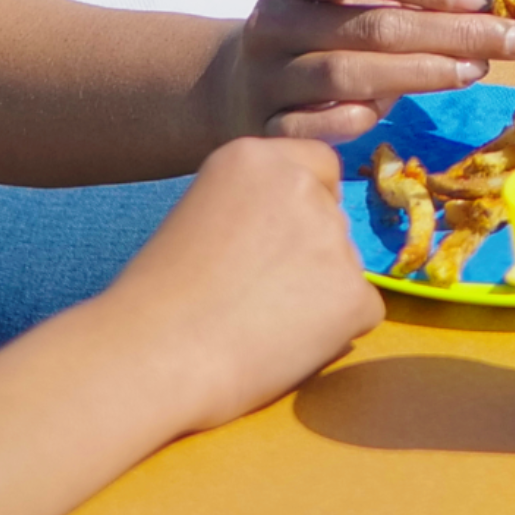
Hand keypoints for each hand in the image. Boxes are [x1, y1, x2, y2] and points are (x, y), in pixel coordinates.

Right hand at [82, 137, 386, 431]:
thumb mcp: (200, 216)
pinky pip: (361, 311)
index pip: (319, 166)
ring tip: (257, 322)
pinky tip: (280, 344)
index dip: (301, 206)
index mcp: (254, 157)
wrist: (153, 356)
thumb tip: (298, 233)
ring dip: (319, 293)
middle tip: (256, 292)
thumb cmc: (159, 300)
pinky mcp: (354, 293)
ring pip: (347, 266)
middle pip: (333, 217)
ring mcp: (333, 238)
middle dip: (309, 252)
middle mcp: (300, 185)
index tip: (271, 241)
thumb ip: (254, 207)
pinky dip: (334, 332)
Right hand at [215, 0, 514, 146]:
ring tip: (476, 71)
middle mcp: (273, 22)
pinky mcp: (265, 128)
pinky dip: (357, 120)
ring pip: (348, 76)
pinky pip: (316, 128)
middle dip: (453, 33)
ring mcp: (266, 78)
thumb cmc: (324, 35)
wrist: (238, 86)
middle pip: (370, 26)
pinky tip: (393, 114)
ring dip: (421, 74)